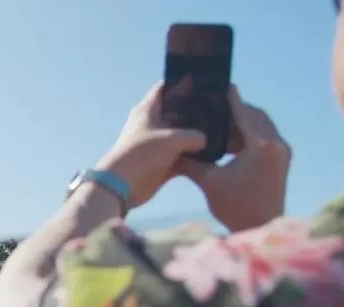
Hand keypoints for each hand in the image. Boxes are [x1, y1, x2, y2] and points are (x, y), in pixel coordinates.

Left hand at [95, 81, 208, 209]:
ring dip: (197, 135)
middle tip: (220, 108)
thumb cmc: (142, 154)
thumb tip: (206, 140)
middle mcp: (152, 124)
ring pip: (182, 135)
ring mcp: (157, 144)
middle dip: (196, 111)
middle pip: (178, 112)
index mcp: (148, 109)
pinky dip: (194, 156)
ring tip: (222, 130)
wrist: (121, 186)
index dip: (183, 83)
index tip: (206, 82)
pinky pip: (183, 156)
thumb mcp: (172, 139)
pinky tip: (213, 154)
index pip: (165, 88)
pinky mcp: (162, 162)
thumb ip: (195, 135)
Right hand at [176, 86, 289, 232]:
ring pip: (262, 125)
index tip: (219, 86)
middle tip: (215, 104)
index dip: (230, 99)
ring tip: (220, 123)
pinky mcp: (282, 160)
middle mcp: (277, 144)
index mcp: (261, 145)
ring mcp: (282, 152)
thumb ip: (192, 161)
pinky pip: (266, 137)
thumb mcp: (209, 182)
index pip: (244, 112)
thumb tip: (173, 149)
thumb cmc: (234, 207)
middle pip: (256, 115)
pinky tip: (230, 141)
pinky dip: (249, 134)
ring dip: (243, 122)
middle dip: (236, 109)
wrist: (261, 228)